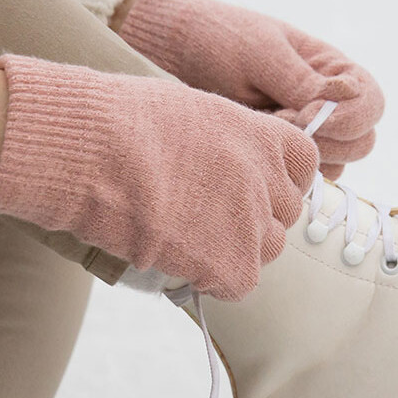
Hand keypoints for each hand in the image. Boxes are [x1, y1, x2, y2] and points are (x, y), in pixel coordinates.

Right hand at [0, 55, 317, 299]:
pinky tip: (175, 259)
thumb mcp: (189, 112)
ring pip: (266, 251)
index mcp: (264, 135)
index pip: (303, 167)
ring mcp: (255, 224)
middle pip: (284, 214)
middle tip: (205, 217)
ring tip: (184, 237)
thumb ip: (223, 141)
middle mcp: (270, 179)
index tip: (251, 188)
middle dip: (253, 218)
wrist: (93, 152)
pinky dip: (210, 280)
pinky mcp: (233, 265)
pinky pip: (237, 285)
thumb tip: (219, 161)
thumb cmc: (121, 122)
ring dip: (233, 251)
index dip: (278, 181)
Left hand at [114, 0, 384, 177]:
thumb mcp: (261, 53)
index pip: (372, 103)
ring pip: (336, 164)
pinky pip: (303, 173)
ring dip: (305, 154)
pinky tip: (255, 141)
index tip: (309, 115)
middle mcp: (328, 102)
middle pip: (362, 141)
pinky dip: (285, 164)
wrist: (174, 51)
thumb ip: (301, 81)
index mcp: (332, 69)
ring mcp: (307, 130)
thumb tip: (344, 98)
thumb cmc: (219, 38)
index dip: (351, 117)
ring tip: (262, 126)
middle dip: (327, 140)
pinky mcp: (282, 150)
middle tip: (280, 121)